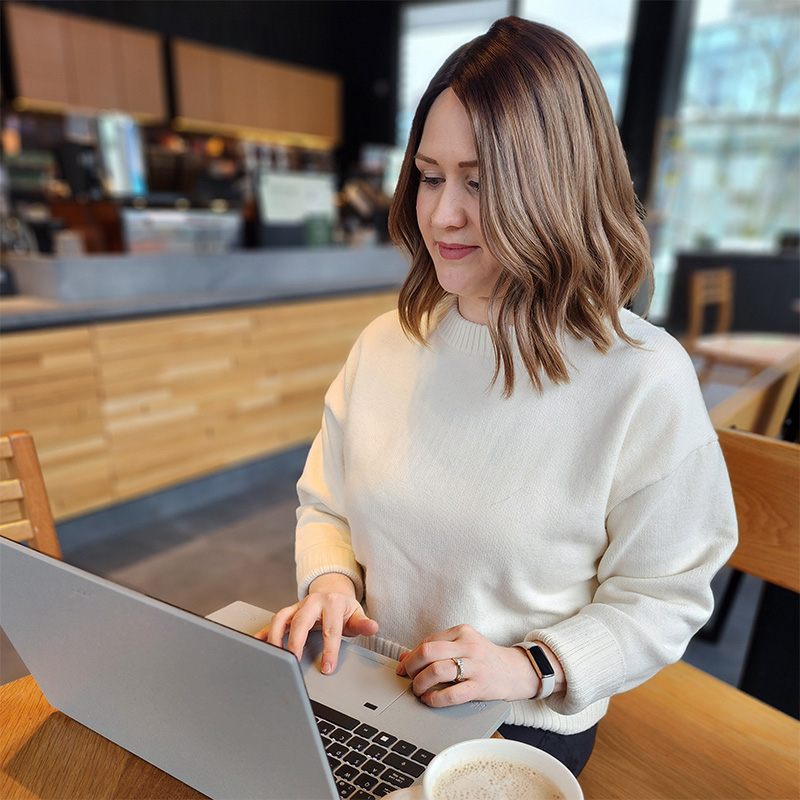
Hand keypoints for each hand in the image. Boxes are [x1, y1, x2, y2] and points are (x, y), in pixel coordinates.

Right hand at [254, 573, 377, 673]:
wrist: (332, 591)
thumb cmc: (344, 609)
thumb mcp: (356, 614)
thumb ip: (363, 623)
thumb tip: (373, 627)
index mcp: (331, 603)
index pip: (330, 628)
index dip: (329, 649)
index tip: (327, 667)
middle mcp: (312, 602)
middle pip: (301, 620)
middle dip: (296, 641)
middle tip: (294, 662)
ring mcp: (297, 606)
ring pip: (282, 617)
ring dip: (276, 636)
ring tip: (276, 656)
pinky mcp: (287, 612)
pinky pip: (273, 621)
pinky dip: (264, 632)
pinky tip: (257, 644)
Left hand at [396, 625, 560, 706]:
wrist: (516, 671)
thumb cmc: (484, 658)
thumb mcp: (462, 647)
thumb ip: (436, 650)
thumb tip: (405, 658)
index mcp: (462, 632)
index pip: (428, 641)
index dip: (410, 656)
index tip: (403, 667)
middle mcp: (468, 645)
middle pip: (428, 651)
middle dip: (412, 667)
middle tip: (408, 677)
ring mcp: (475, 665)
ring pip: (437, 670)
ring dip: (420, 683)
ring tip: (417, 690)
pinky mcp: (480, 686)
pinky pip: (452, 694)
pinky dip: (435, 699)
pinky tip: (429, 700)